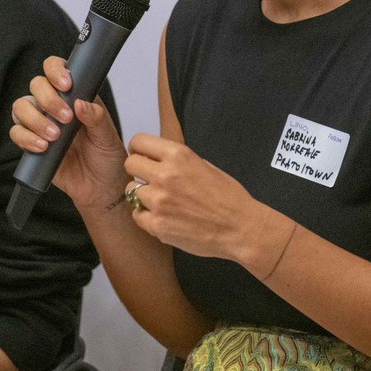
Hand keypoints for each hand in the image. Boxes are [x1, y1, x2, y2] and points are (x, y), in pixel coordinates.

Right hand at [10, 55, 128, 212]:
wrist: (100, 189)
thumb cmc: (107, 159)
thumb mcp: (108, 136)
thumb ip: (96, 117)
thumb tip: (80, 103)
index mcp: (76, 96)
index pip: (57, 70)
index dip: (55, 71)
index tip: (65, 85)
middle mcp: (56, 106)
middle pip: (36, 86)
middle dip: (48, 99)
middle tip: (65, 118)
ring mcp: (42, 124)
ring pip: (21, 107)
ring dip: (35, 119)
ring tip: (54, 136)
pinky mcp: (32, 144)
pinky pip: (17, 133)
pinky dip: (26, 138)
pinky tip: (43, 147)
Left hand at [123, 133, 293, 272]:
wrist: (240, 228)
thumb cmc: (228, 197)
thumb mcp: (204, 165)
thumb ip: (178, 161)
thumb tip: (156, 158)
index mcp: (178, 156)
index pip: (139, 141)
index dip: (138, 149)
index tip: (142, 156)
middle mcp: (165, 175)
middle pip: (130, 164)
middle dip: (138, 170)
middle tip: (149, 180)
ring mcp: (159, 201)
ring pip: (132, 191)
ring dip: (143, 195)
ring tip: (161, 202)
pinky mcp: (157, 225)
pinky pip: (137, 215)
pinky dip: (147, 216)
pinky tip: (163, 217)